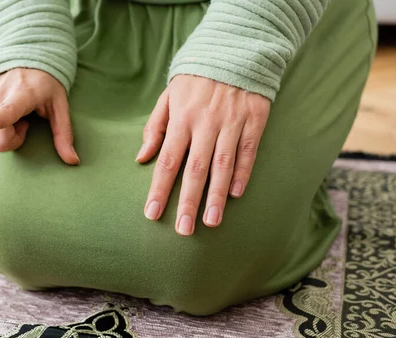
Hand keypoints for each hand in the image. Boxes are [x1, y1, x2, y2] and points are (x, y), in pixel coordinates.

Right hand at [0, 68, 78, 164]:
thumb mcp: (59, 106)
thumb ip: (63, 134)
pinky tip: (4, 110)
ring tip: (16, 112)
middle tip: (26, 121)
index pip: (5, 112)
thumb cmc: (46, 85)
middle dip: (13, 139)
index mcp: (22, 94)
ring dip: (4, 131)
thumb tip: (73, 161)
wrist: (25, 56)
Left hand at [137, 75, 270, 235]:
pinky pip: (248, 152)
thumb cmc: (195, 79)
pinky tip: (235, 194)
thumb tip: (142, 158)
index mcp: (181, 119)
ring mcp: (231, 122)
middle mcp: (205, 123)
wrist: (235, 49)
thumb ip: (155, 127)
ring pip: (222, 165)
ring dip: (216, 196)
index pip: (167, 160)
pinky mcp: (254, 120)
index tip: (152, 214)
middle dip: (187, 202)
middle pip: (194, 169)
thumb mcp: (169, 96)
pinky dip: (242, 173)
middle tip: (183, 230)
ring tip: (211, 222)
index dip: (159, 189)